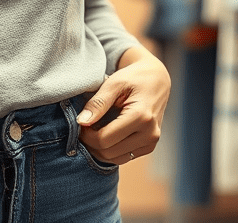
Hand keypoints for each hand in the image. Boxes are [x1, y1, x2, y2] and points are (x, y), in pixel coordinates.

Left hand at [76, 45, 169, 164]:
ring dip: (99, 149)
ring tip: (93, 130)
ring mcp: (151, 143)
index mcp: (141, 117)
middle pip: (109, 152)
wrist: (156, 80)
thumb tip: (82, 122)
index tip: (80, 123)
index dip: (87, 135)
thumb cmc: (134, 78)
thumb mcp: (114, 84)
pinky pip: (124, 157)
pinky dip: (110, 150)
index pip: (104, 139)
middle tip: (84, 127)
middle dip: (91, 143)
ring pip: (115, 159)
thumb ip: (98, 103)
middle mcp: (149, 134)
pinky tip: (105, 135)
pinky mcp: (149, 146)